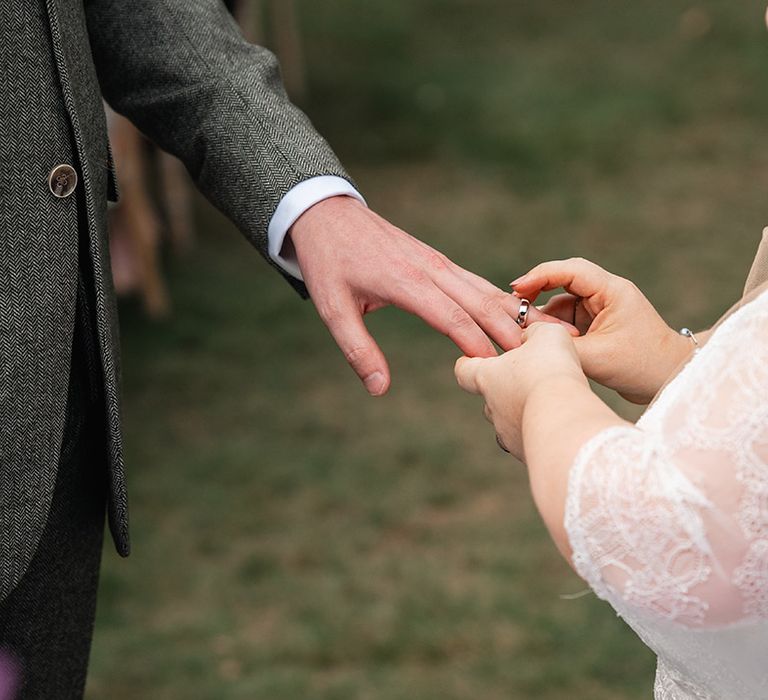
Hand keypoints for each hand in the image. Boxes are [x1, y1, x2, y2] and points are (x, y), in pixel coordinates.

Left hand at [290, 196, 574, 394]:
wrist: (328, 215)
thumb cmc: (328, 263)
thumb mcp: (333, 309)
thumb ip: (358, 349)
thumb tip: (379, 389)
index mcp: (406, 282)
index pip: (452, 317)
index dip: (478, 344)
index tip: (500, 370)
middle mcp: (430, 269)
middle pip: (481, 302)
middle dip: (511, 331)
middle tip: (541, 357)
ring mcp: (437, 262)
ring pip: (485, 289)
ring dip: (515, 313)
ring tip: (546, 335)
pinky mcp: (437, 260)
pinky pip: (476, 281)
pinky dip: (501, 299)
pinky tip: (517, 314)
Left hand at [454, 323, 585, 460]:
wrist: (564, 423)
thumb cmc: (551, 372)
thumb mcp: (547, 336)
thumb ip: (535, 332)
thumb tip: (532, 336)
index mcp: (488, 377)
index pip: (464, 370)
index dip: (468, 363)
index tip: (475, 358)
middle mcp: (492, 408)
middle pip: (490, 399)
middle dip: (506, 391)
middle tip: (530, 380)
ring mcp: (508, 434)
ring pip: (511, 422)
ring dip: (527, 413)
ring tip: (552, 404)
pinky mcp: (527, 454)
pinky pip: (531, 442)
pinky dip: (543, 433)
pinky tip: (563, 425)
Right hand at [511, 258, 692, 403]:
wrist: (670, 379)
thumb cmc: (642, 365)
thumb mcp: (596, 358)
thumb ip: (559, 346)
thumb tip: (524, 341)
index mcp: (612, 290)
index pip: (569, 271)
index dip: (539, 276)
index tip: (516, 288)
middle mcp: (605, 293)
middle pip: (561, 282)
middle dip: (536, 295)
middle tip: (513, 311)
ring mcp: (599, 308)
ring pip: (560, 304)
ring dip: (544, 319)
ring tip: (528, 339)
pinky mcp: (595, 323)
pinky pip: (565, 320)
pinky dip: (553, 330)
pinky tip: (541, 345)